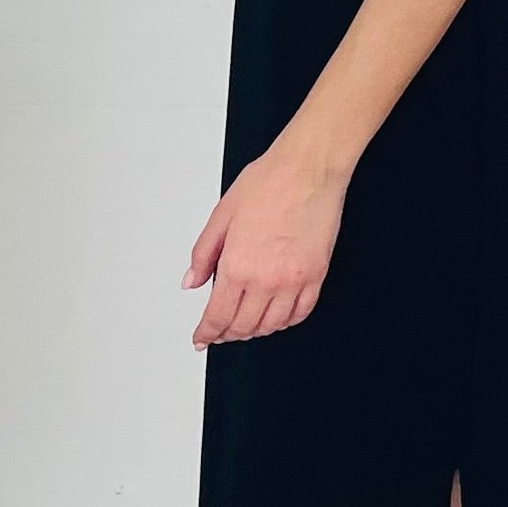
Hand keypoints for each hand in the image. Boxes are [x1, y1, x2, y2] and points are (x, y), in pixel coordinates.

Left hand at [184, 140, 346, 347]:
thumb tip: (191, 281)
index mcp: (237, 265)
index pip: (218, 316)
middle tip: (220, 332)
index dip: (207, 333)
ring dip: (256, 331)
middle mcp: (266, 279)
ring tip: (246, 325)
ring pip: (272, 325)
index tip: (202, 338)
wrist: (309, 168)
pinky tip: (276, 316)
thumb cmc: (269, 181)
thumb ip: (203, 253)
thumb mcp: (222, 215)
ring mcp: (294, 280)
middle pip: (244, 326)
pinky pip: (301, 312)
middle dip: (228, 334)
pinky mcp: (316, 275)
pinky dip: (285, 321)